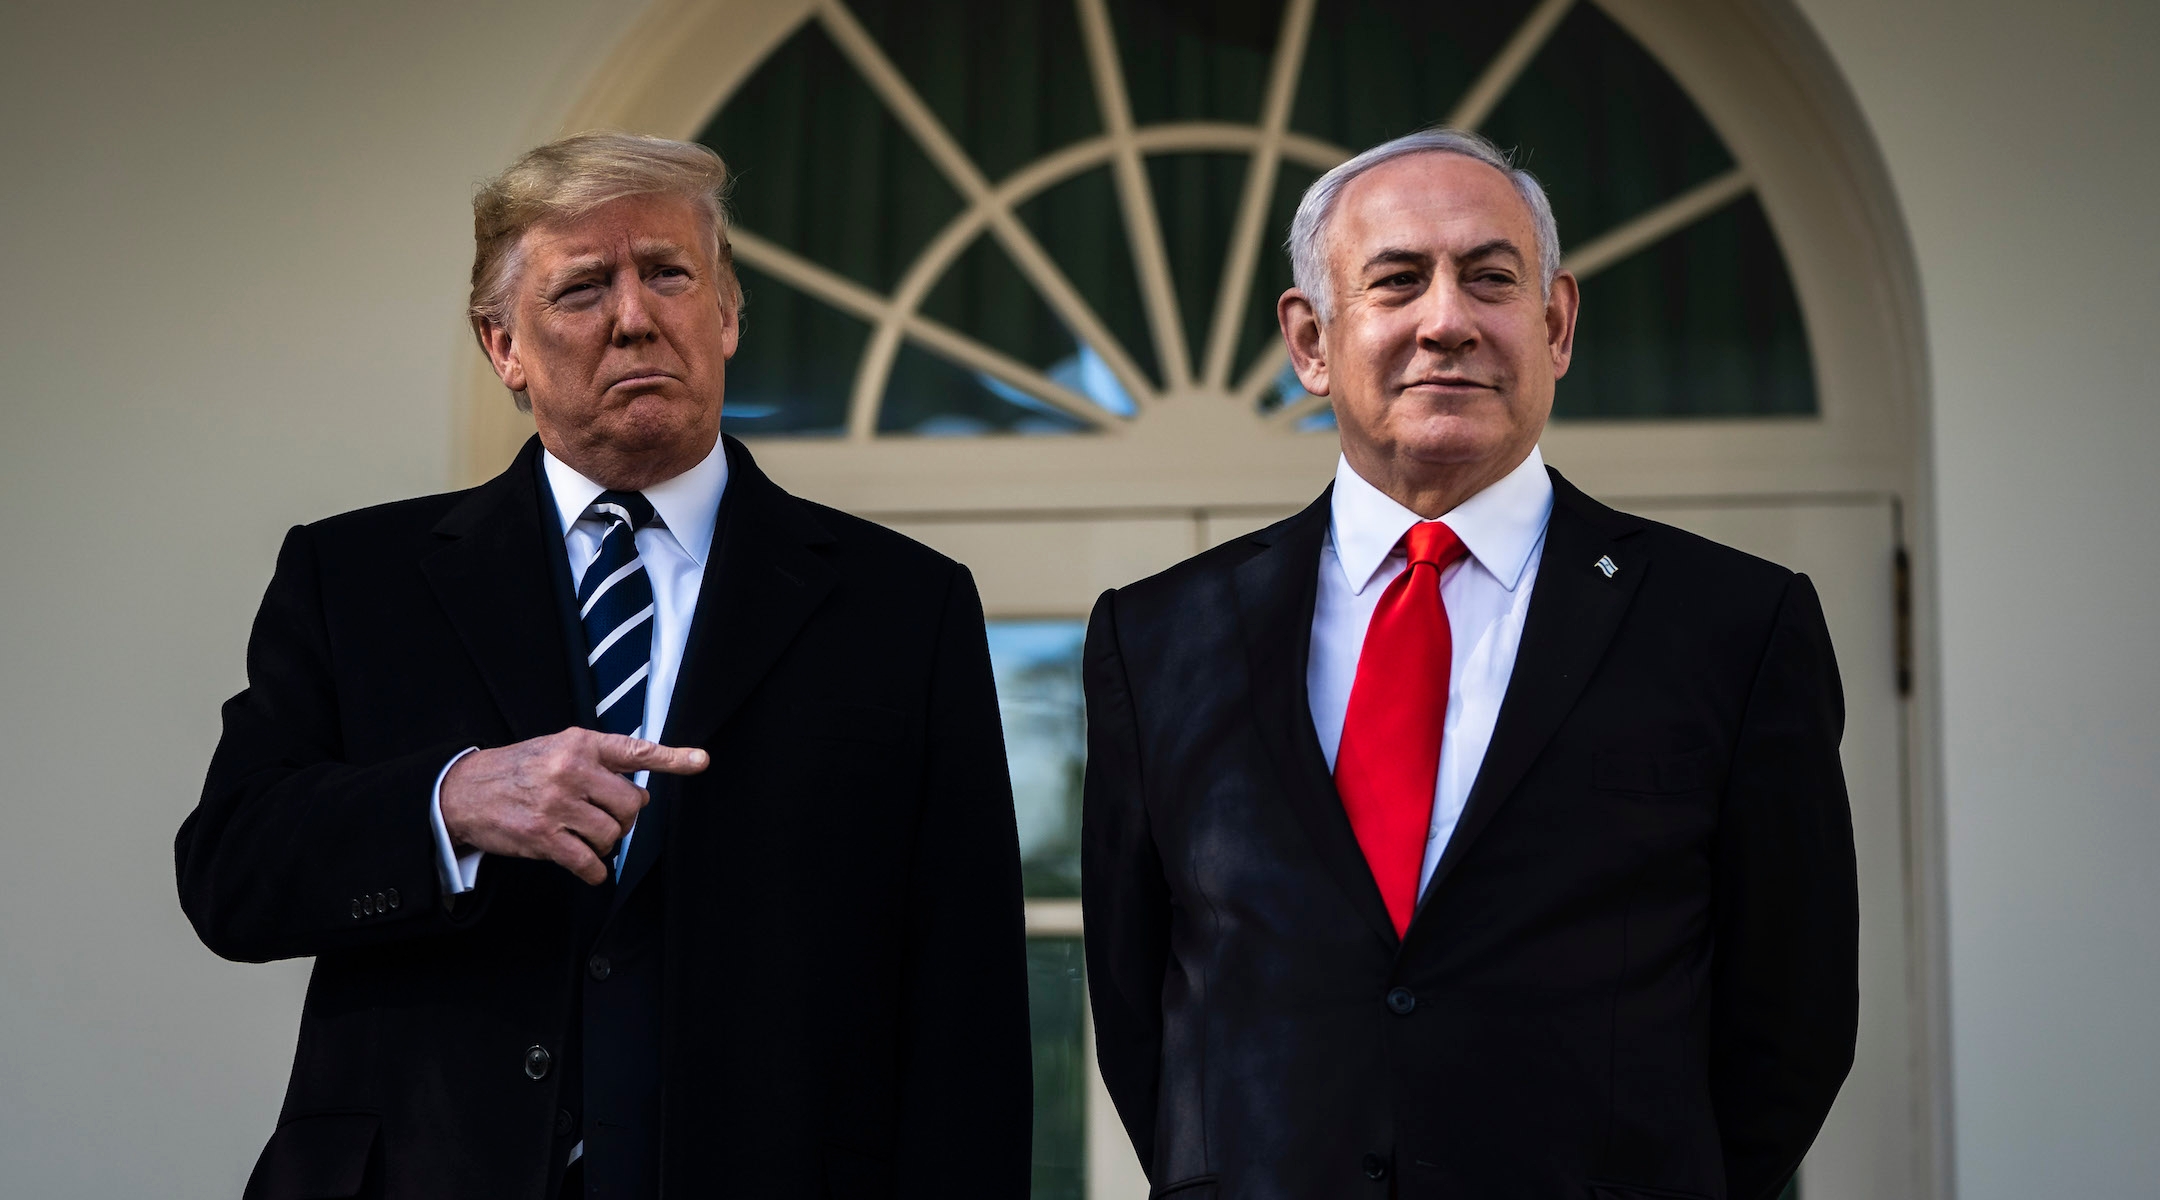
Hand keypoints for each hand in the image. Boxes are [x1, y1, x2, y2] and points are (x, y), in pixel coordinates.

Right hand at [440, 728, 709, 884]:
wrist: (464, 790)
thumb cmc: (518, 770)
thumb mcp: (558, 749)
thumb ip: (600, 765)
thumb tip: (640, 793)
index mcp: (580, 744)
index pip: (635, 750)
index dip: (673, 757)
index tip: (701, 761)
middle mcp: (571, 770)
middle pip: (630, 804)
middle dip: (625, 818)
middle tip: (606, 819)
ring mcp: (557, 804)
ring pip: (612, 835)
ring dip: (605, 844)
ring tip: (585, 836)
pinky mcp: (543, 836)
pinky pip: (589, 862)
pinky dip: (595, 871)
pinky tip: (589, 868)